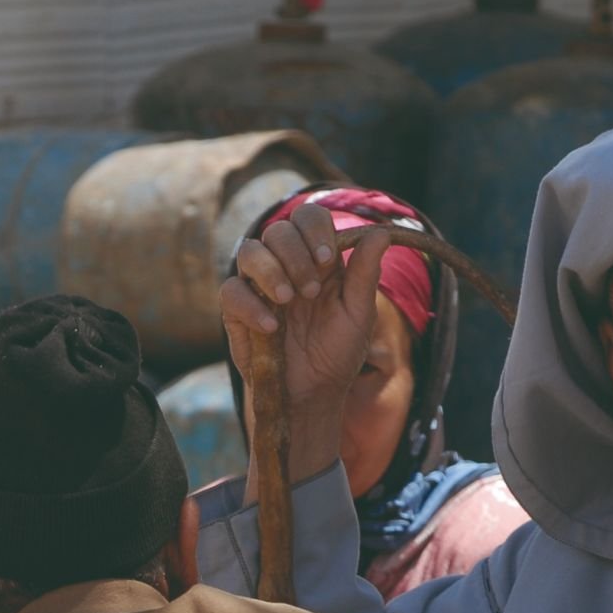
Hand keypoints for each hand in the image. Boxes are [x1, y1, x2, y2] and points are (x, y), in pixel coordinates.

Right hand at [219, 200, 392, 479]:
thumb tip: (381, 231)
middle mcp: (285, 266)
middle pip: (278, 230)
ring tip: (288, 301)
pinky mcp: (236, 312)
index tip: (327, 260)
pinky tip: (270, 326)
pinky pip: (230, 291)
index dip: (315, 230)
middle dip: (296, 255)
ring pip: (249, 251)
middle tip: (311, 291)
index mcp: (316, 260)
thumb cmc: (337, 352)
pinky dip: (249, 304)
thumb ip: (366, 272)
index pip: (308, 218)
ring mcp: (258, 287)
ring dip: (270, 270)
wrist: (312, 394)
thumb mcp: (358, 313)